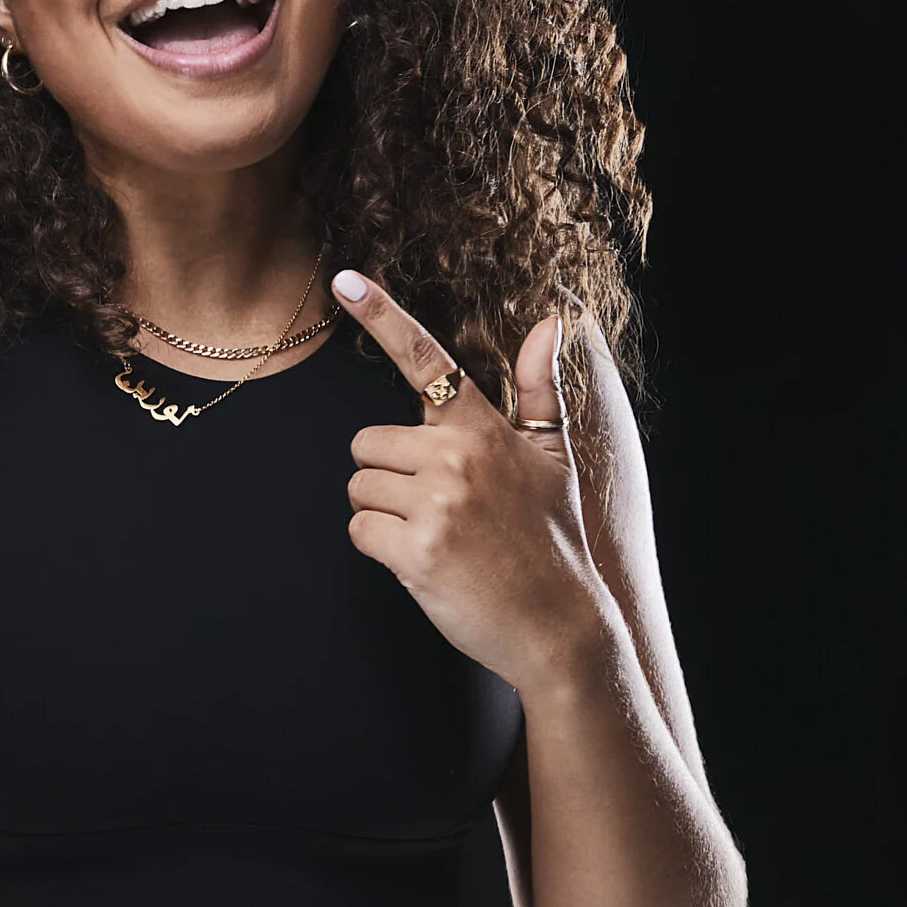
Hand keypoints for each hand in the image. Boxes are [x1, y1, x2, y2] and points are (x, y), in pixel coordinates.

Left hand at [333, 269, 611, 691]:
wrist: (561, 626)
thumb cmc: (554, 540)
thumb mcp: (555, 461)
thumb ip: (539, 391)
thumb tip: (551, 322)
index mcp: (484, 429)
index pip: (426, 358)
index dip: (382, 314)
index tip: (345, 279)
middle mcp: (457, 457)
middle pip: (366, 443)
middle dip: (387, 477)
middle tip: (436, 508)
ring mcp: (437, 503)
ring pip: (358, 488)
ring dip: (383, 516)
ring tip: (436, 537)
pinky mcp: (417, 550)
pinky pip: (360, 531)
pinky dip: (380, 550)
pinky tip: (424, 563)